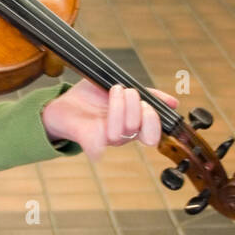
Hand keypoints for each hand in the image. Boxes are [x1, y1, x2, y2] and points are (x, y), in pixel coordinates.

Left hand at [41, 81, 178, 163]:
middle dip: (136, 108)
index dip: (153, 118)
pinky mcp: (86, 139)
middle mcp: (122, 134)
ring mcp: (104, 137)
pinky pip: (96, 148)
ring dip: (118, 106)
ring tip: (112, 90)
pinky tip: (98, 126)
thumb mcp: (122, 86)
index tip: (146, 100)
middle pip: (137, 130)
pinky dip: (97, 143)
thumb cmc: (92, 96)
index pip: (153, 131)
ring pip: (119, 132)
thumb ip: (146, 94)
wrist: (62, 104)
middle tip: (127, 91)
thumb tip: (172, 102)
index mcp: (133, 123)